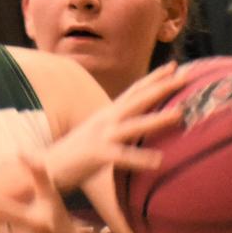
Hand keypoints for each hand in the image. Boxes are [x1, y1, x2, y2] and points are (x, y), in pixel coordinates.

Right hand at [45, 61, 185, 190]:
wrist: (46, 166)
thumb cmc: (77, 154)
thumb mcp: (100, 134)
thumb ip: (119, 128)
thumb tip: (137, 126)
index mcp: (108, 114)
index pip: (135, 91)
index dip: (154, 78)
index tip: (175, 65)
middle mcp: (106, 119)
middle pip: (138, 99)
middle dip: (162, 86)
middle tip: (186, 76)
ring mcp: (101, 135)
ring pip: (134, 124)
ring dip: (157, 119)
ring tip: (180, 114)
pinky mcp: (96, 155)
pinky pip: (121, 156)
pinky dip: (140, 158)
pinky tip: (158, 161)